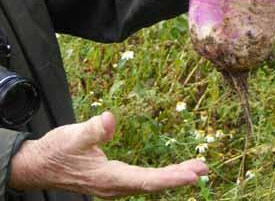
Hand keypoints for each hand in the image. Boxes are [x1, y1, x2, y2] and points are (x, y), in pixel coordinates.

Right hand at [10, 112, 207, 198]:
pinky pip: (142, 181)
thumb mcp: (72, 136)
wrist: (39, 165)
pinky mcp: (113, 180)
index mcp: (108, 178)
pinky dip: (160, 176)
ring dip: (172, 176)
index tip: (192, 176)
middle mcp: (114, 186)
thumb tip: (109, 118)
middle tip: (204, 169)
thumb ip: (92, 129)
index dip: (170, 178)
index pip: (146, 181)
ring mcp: (114, 185)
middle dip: (179, 176)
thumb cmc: (56, 151)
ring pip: (149, 184)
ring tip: (195, 169)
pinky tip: (169, 171)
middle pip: (152, 184)